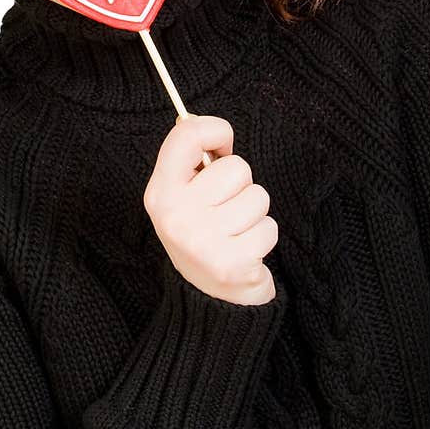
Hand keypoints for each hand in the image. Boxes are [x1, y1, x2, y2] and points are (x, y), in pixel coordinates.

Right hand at [143, 114, 278, 304]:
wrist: (208, 300)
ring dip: (254, 214)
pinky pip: (268, 227)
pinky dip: (263, 237)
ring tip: (236, 232)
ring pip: (257, 197)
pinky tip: (246, 250)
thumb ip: (192, 158)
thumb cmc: (203, 234)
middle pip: (235, 167)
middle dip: (241, 186)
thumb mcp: (185, 194)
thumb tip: (209, 128)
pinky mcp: (230, 263)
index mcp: (160, 192)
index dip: (215, 130)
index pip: (187, 135)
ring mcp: (201, 241)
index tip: (222, 144)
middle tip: (226, 210)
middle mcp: (175, 215)